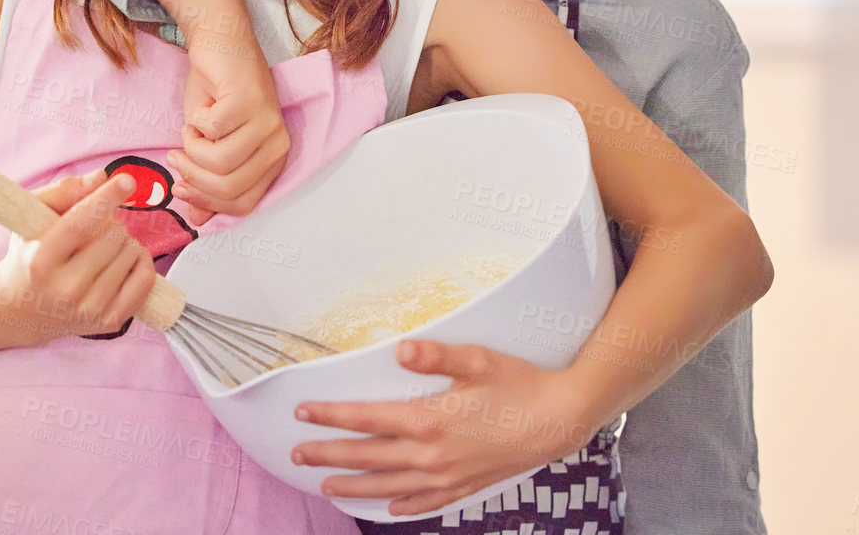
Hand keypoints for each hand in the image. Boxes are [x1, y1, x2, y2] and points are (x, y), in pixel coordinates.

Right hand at [0, 169, 157, 343]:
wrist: (21, 311)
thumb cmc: (28, 256)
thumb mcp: (31, 219)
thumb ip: (62, 192)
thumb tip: (99, 178)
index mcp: (40, 262)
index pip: (79, 224)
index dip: (105, 198)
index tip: (126, 181)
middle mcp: (65, 290)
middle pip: (112, 235)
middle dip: (110, 222)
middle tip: (94, 230)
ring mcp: (90, 309)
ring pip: (131, 252)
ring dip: (123, 240)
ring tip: (102, 247)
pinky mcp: (111, 321)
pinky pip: (145, 278)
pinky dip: (141, 260)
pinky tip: (123, 258)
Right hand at [167, 28, 289, 224]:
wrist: (219, 44)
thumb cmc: (214, 93)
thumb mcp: (206, 145)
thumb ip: (205, 182)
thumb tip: (196, 220)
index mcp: (272, 160)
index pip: (242, 205)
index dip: (206, 203)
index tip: (179, 188)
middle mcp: (277, 144)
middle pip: (228, 188)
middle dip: (192, 177)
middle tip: (177, 157)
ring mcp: (268, 122)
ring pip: (219, 163)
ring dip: (192, 148)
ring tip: (190, 130)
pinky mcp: (251, 101)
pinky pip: (211, 131)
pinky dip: (195, 122)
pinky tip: (200, 108)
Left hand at [289, 340, 595, 516]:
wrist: (562, 419)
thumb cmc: (519, 384)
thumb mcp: (478, 359)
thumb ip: (435, 355)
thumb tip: (400, 351)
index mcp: (430, 420)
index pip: (367, 420)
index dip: (331, 417)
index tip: (302, 414)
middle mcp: (433, 454)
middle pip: (369, 457)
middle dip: (329, 455)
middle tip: (297, 455)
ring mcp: (449, 475)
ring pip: (390, 486)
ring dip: (355, 486)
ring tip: (326, 487)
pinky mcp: (466, 485)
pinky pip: (427, 502)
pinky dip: (403, 506)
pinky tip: (388, 508)